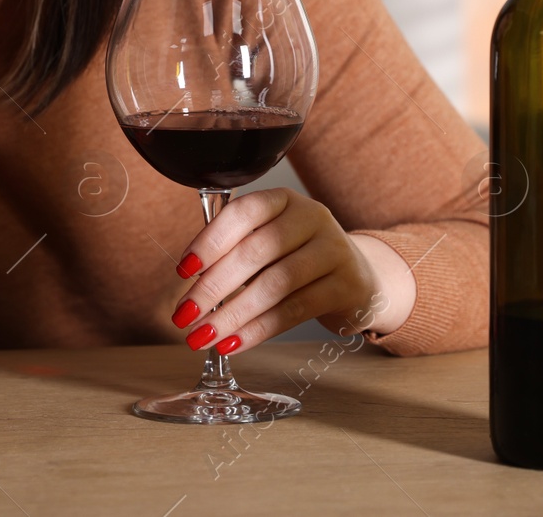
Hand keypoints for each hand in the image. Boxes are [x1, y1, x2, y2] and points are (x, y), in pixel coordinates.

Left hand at [169, 188, 415, 353]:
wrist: (358, 277)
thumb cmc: (298, 259)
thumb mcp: (270, 243)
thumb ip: (235, 251)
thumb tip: (191, 281)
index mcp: (284, 201)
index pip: (244, 212)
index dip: (211, 240)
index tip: (184, 270)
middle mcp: (311, 217)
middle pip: (257, 251)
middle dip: (213, 286)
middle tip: (184, 314)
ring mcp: (333, 250)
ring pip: (275, 284)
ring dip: (232, 314)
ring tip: (203, 336)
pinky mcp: (346, 285)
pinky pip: (295, 310)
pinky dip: (259, 330)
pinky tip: (234, 343)